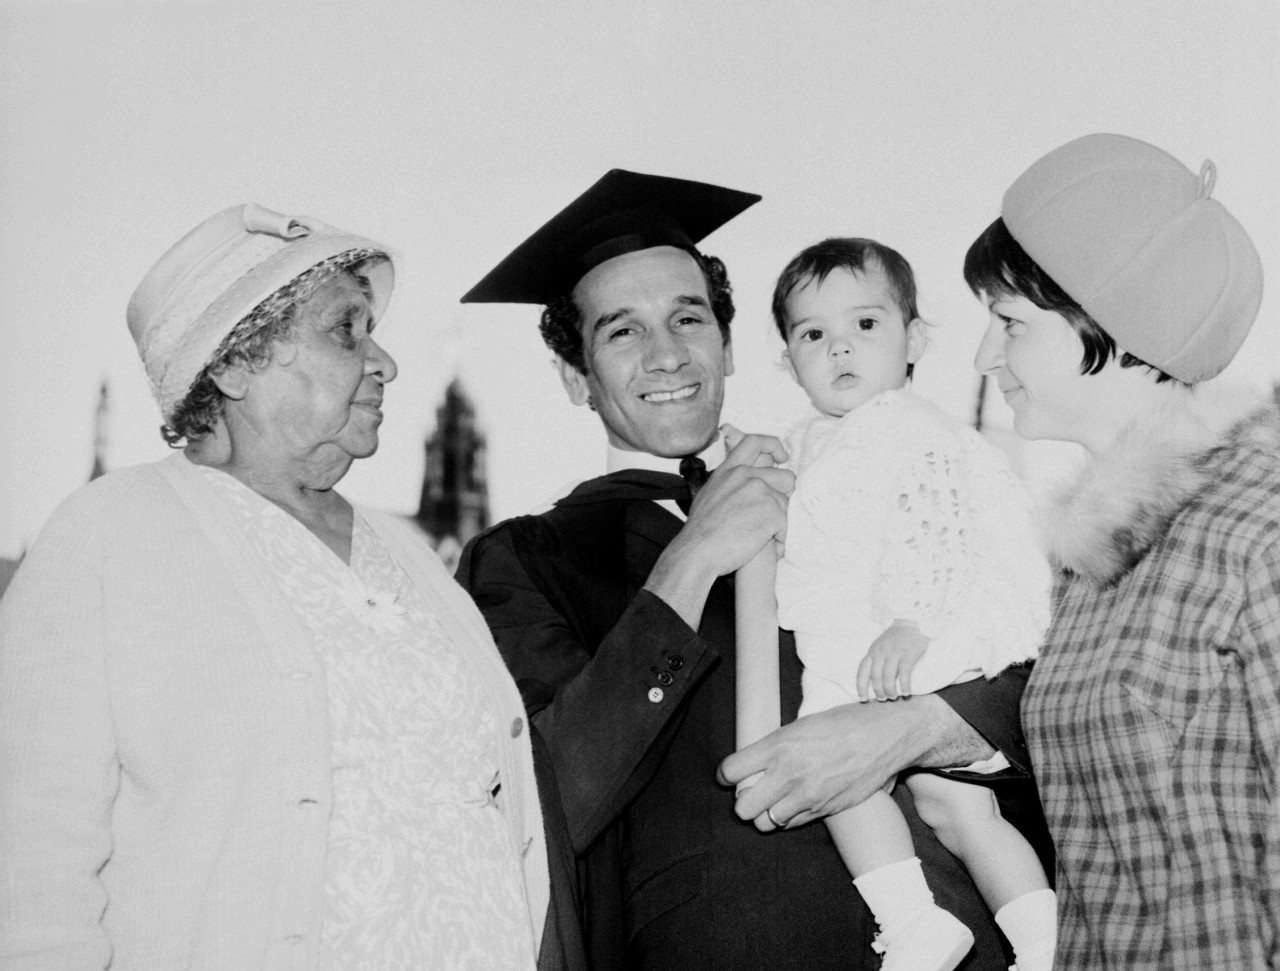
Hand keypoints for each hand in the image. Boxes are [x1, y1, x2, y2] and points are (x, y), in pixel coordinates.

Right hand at [681, 425, 792, 570]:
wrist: (698, 551)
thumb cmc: (700, 531)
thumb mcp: (709, 494)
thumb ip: (729, 483)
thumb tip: (743, 483)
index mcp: (729, 470)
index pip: (755, 442)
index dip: (774, 446)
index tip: (782, 457)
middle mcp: (745, 476)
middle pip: (785, 476)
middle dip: (785, 495)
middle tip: (774, 512)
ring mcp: (760, 492)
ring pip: (787, 503)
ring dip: (779, 520)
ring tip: (761, 535)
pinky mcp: (771, 512)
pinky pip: (787, 523)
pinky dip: (780, 537)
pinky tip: (764, 544)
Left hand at [716, 697, 948, 830]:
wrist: (884, 736)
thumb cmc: (843, 723)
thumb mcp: (801, 725)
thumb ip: (775, 746)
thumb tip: (752, 761)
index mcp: (779, 745)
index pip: (731, 771)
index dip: (726, 775)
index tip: (730, 774)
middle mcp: (789, 774)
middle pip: (742, 808)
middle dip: (743, 800)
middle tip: (751, 790)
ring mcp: (807, 796)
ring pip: (765, 822)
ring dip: (765, 813)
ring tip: (773, 800)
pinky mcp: (824, 810)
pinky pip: (791, 824)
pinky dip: (788, 817)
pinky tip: (795, 803)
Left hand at [856, 621, 928, 700]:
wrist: (911, 623)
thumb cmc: (895, 638)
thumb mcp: (880, 646)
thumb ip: (875, 660)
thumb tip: (873, 682)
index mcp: (872, 652)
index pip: (862, 672)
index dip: (861, 687)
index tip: (862, 699)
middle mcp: (881, 653)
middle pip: (875, 677)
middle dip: (878, 691)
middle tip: (883, 699)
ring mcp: (894, 654)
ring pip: (888, 677)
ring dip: (890, 690)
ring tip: (893, 697)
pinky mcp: (908, 655)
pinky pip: (904, 673)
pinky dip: (904, 685)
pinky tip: (906, 693)